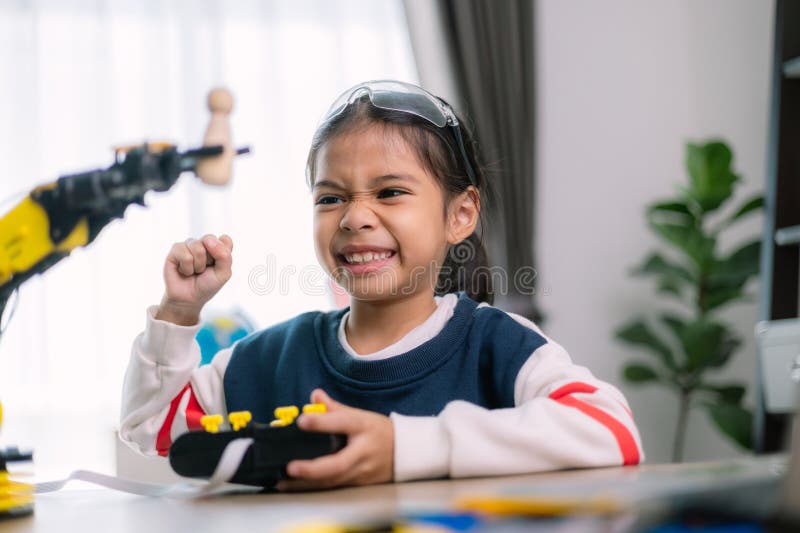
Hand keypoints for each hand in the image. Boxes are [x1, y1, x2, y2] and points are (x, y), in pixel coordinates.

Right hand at [156, 234, 232, 324]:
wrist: (189, 298)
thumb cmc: (207, 285)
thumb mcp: (223, 274)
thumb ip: (225, 256)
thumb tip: (209, 240)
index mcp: (217, 246)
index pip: (225, 240)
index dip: (222, 255)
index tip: (217, 266)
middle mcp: (203, 243)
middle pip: (210, 240)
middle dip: (209, 260)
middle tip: (204, 269)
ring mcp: (189, 245)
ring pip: (197, 247)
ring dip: (197, 265)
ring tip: (194, 271)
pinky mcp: (175, 250)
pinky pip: (184, 254)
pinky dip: (186, 268)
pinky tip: (184, 271)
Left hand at [276, 389, 394, 490]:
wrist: (405, 451)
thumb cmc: (378, 430)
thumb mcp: (360, 415)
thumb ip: (334, 408)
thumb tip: (314, 395)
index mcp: (363, 427)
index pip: (342, 423)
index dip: (321, 422)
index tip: (301, 421)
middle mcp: (363, 451)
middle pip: (337, 463)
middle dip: (312, 468)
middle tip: (291, 466)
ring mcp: (362, 470)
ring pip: (332, 480)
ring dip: (306, 482)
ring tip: (283, 480)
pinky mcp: (358, 483)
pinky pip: (333, 486)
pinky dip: (313, 487)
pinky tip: (294, 486)